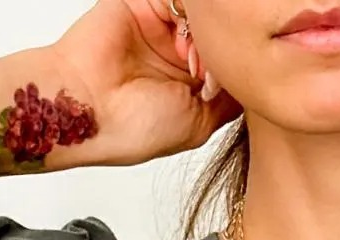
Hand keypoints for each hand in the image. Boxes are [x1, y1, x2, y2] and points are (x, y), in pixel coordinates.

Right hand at [51, 0, 241, 167]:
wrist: (88, 110)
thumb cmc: (133, 127)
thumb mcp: (198, 123)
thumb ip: (227, 99)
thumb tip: (250, 82)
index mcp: (187, 79)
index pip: (226, 59)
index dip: (234, 70)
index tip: (221, 91)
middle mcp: (175, 49)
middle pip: (217, 35)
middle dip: (219, 53)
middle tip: (205, 77)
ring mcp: (160, 23)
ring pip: (202, 16)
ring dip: (204, 36)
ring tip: (191, 63)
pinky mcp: (142, 1)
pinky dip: (190, 15)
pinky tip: (182, 41)